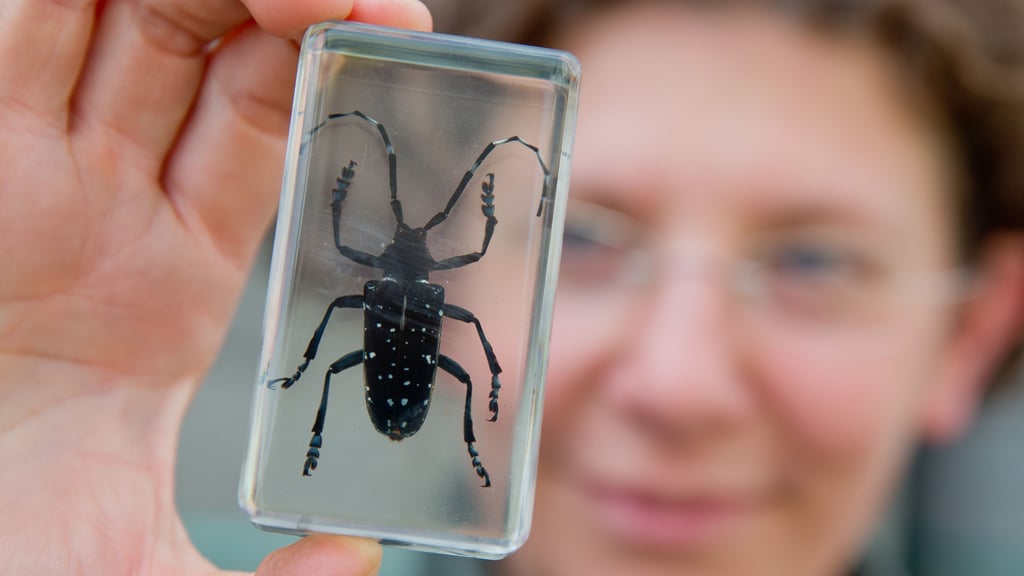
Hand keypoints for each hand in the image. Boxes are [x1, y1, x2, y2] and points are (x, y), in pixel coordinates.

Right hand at [0, 1, 430, 573]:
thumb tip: (359, 557)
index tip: (408, 48)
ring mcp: (23, 170)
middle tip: (375, 10)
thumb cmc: (10, 570)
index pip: (261, 121)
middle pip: (201, 39)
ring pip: (121, 12)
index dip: (334, 70)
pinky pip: (20, 27)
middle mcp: (97, 205)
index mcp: (167, 275)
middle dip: (288, 6)